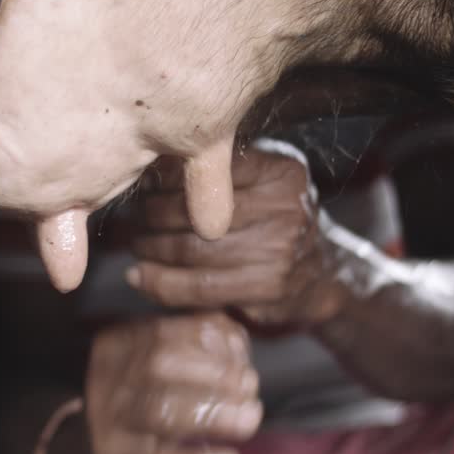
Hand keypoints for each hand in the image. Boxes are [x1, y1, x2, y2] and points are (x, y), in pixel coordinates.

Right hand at [84, 312, 261, 453]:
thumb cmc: (144, 405)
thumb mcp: (160, 370)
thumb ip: (198, 350)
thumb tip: (238, 346)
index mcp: (119, 346)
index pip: (165, 332)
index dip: (212, 342)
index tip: (243, 361)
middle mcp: (109, 380)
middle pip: (160, 365)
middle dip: (216, 373)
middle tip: (250, 389)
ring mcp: (110, 424)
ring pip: (160, 410)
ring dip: (214, 412)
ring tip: (249, 419)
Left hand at [128, 139, 341, 325]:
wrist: (320, 275)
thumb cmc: (275, 222)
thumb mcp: (262, 183)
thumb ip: (220, 173)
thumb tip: (152, 165)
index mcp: (282, 172)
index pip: (209, 171)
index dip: (166, 181)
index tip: (144, 187)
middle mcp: (286, 207)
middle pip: (195, 210)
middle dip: (151, 216)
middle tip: (133, 220)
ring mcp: (279, 250)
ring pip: (191, 250)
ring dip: (150, 250)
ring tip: (136, 246)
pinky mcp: (267, 288)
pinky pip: (198, 287)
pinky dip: (160, 284)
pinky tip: (139, 277)